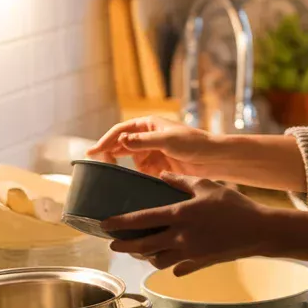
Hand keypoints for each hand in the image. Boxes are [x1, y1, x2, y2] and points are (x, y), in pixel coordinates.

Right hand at [88, 116, 221, 179]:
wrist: (213, 159)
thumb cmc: (194, 143)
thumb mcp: (167, 140)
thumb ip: (143, 141)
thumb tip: (121, 140)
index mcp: (149, 124)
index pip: (121, 130)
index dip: (106, 140)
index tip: (93, 152)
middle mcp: (147, 137)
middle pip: (121, 143)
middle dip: (107, 152)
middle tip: (94, 164)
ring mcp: (151, 152)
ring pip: (128, 159)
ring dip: (118, 164)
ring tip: (105, 174)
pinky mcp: (157, 167)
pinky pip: (139, 172)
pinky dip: (131, 176)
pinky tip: (123, 183)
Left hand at [104, 173, 271, 276]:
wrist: (258, 231)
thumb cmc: (234, 205)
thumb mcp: (206, 185)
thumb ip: (181, 182)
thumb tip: (162, 176)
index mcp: (180, 215)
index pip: (143, 220)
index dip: (121, 222)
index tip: (105, 223)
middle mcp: (181, 238)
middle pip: (143, 246)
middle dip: (125, 246)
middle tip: (113, 244)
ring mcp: (190, 254)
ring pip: (157, 261)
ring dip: (144, 257)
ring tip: (139, 251)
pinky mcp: (200, 264)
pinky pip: (178, 268)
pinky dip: (169, 265)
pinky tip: (168, 261)